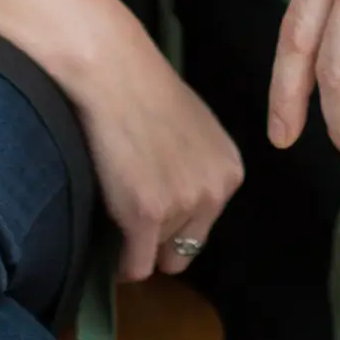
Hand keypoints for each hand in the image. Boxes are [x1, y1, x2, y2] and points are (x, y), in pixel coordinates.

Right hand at [65, 4, 245, 281]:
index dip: (176, 222)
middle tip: (133, 214)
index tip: (153, 206)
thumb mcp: (196, 131)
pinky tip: (109, 244)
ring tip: (119, 201)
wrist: (112, 72)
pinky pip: (135, 267)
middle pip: (186, 250)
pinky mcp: (147, 215)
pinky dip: (120, 264)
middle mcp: (214, 191)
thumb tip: (186, 207)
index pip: (206, 226)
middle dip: (160, 239)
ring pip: (157, 256)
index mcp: (230, 172)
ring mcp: (182, 204)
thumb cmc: (145, 91)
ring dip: (136, 240)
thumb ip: (200, 169)